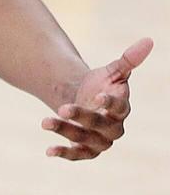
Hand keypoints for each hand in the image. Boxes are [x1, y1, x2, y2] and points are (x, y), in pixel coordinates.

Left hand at [42, 37, 152, 160]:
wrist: (83, 99)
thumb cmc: (100, 85)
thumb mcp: (113, 71)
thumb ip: (128, 59)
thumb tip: (149, 40)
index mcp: (122, 108)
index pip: (120, 108)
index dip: (110, 103)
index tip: (97, 96)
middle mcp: (114, 127)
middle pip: (100, 125)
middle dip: (82, 117)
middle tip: (62, 108)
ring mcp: (101, 141)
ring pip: (86, 139)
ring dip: (65, 132)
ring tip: (44, 121)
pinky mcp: (87, 150)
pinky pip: (77, 154)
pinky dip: (64, 153)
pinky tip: (48, 151)